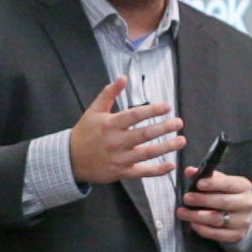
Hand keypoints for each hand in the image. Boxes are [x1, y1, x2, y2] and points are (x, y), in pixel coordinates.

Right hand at [64, 78, 178, 189]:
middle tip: (178, 123)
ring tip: (181, 140)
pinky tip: (170, 165)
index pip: (134, 116)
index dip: (152, 111)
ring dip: (166, 147)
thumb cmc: (84, 133)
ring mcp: (120, 159)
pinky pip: (143, 172)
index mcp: (110, 125)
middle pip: (145, 135)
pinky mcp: (122, 172)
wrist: (70, 160)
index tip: (167, 107)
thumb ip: (109, 93)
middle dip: (164, 128)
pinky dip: (158, 170)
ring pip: (147, 153)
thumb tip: (123, 78)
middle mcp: (116, 142)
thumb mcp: (93, 110)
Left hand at [177, 170, 251, 249]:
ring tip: (182, 212)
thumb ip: (205, 176)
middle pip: (223, 202)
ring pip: (217, 219)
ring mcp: (243, 221)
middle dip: (202, 200)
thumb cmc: (226, 194)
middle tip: (186, 198)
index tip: (198, 184)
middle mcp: (246, 203)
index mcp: (243, 186)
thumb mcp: (219, 182)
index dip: (213, 184)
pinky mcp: (237, 235)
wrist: (241, 214)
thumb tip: (189, 171)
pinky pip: (217, 234)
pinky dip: (203, 229)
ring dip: (197, 216)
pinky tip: (193, 224)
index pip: (229, 184)